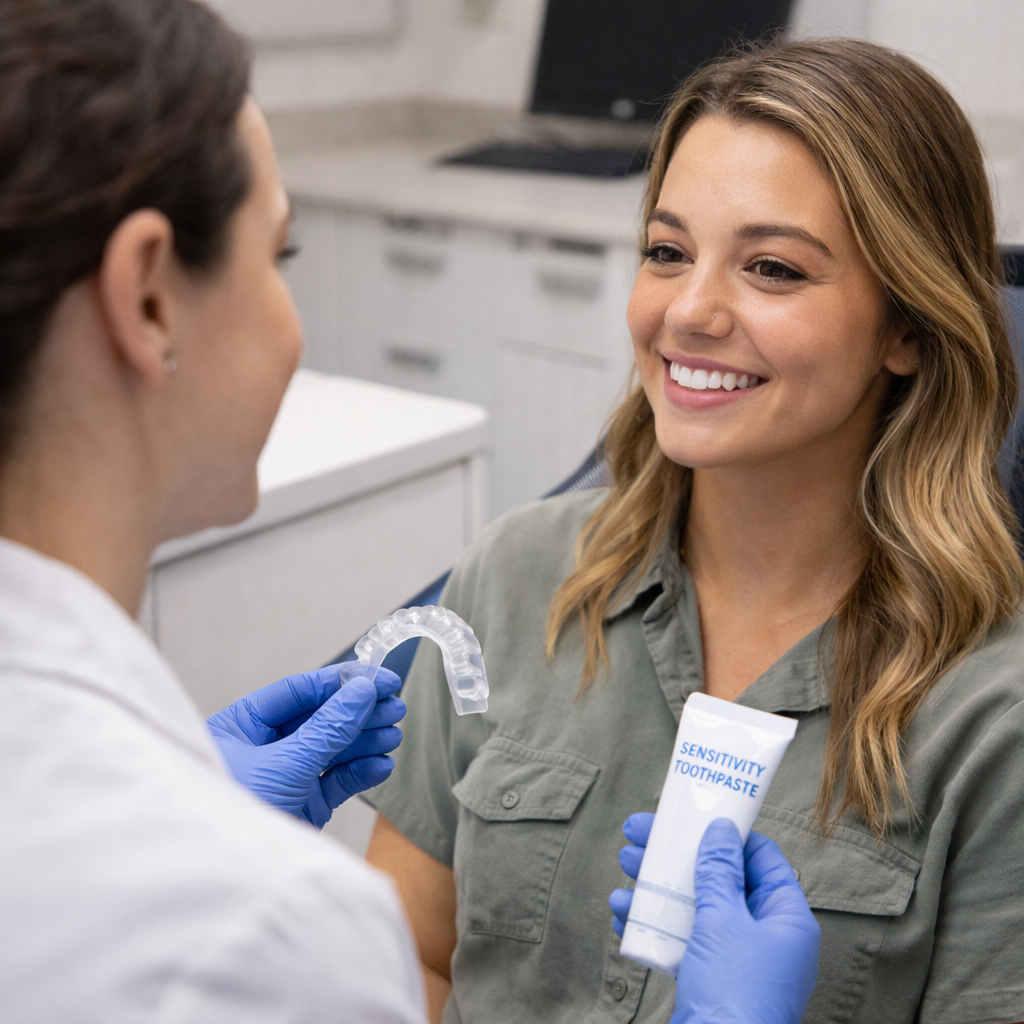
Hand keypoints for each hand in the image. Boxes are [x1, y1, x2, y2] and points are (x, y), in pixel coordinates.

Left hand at [208, 662, 405, 827]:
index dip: (341, 682)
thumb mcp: (283, 763)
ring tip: (393, 736)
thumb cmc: (232, 815)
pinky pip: (337, 780)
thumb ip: (328, 727)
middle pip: (320, 717)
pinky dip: (360, 772)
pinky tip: (381, 765)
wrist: (229, 881)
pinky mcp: (304, 804)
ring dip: (365, 741)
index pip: (298, 691)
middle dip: (359, 713)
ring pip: (333, 748)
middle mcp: (264, 747)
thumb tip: (362, 691)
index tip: (379, 678)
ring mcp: (286, 776)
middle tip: (394, 707)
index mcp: (243, 726)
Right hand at [610, 815, 819, 1023]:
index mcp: (786, 918)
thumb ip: (719, 871)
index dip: (727, 834)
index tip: (692, 814)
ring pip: (695, 906)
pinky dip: (655, 921)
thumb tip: (721, 830)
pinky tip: (622, 908)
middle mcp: (766, 936)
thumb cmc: (734, 991)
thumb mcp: (723, 919)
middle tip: (639, 832)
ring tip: (624, 863)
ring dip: (658, 883)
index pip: (761, 859)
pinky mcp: (710, 980)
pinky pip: (683, 938)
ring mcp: (737, 960)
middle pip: (719, 878)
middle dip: (677, 855)